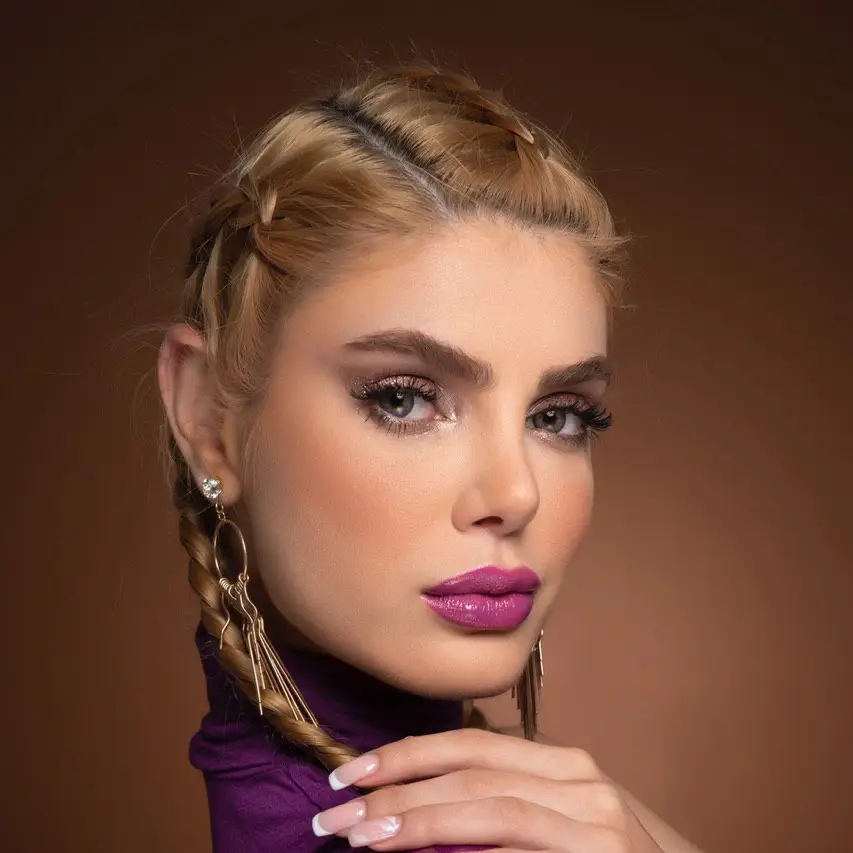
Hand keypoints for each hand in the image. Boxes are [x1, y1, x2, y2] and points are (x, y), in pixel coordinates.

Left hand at [310, 728, 663, 851]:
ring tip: (364, 836)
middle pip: (470, 771)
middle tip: (335, 811)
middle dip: (396, 788)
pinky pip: (517, 851)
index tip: (350, 773)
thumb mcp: (558, 819)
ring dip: (418, 823)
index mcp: (561, 761)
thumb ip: (502, 801)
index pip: (469, 744)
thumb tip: (419, 798)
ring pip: (489, 808)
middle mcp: (579, 780)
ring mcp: (595, 821)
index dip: (404, 754)